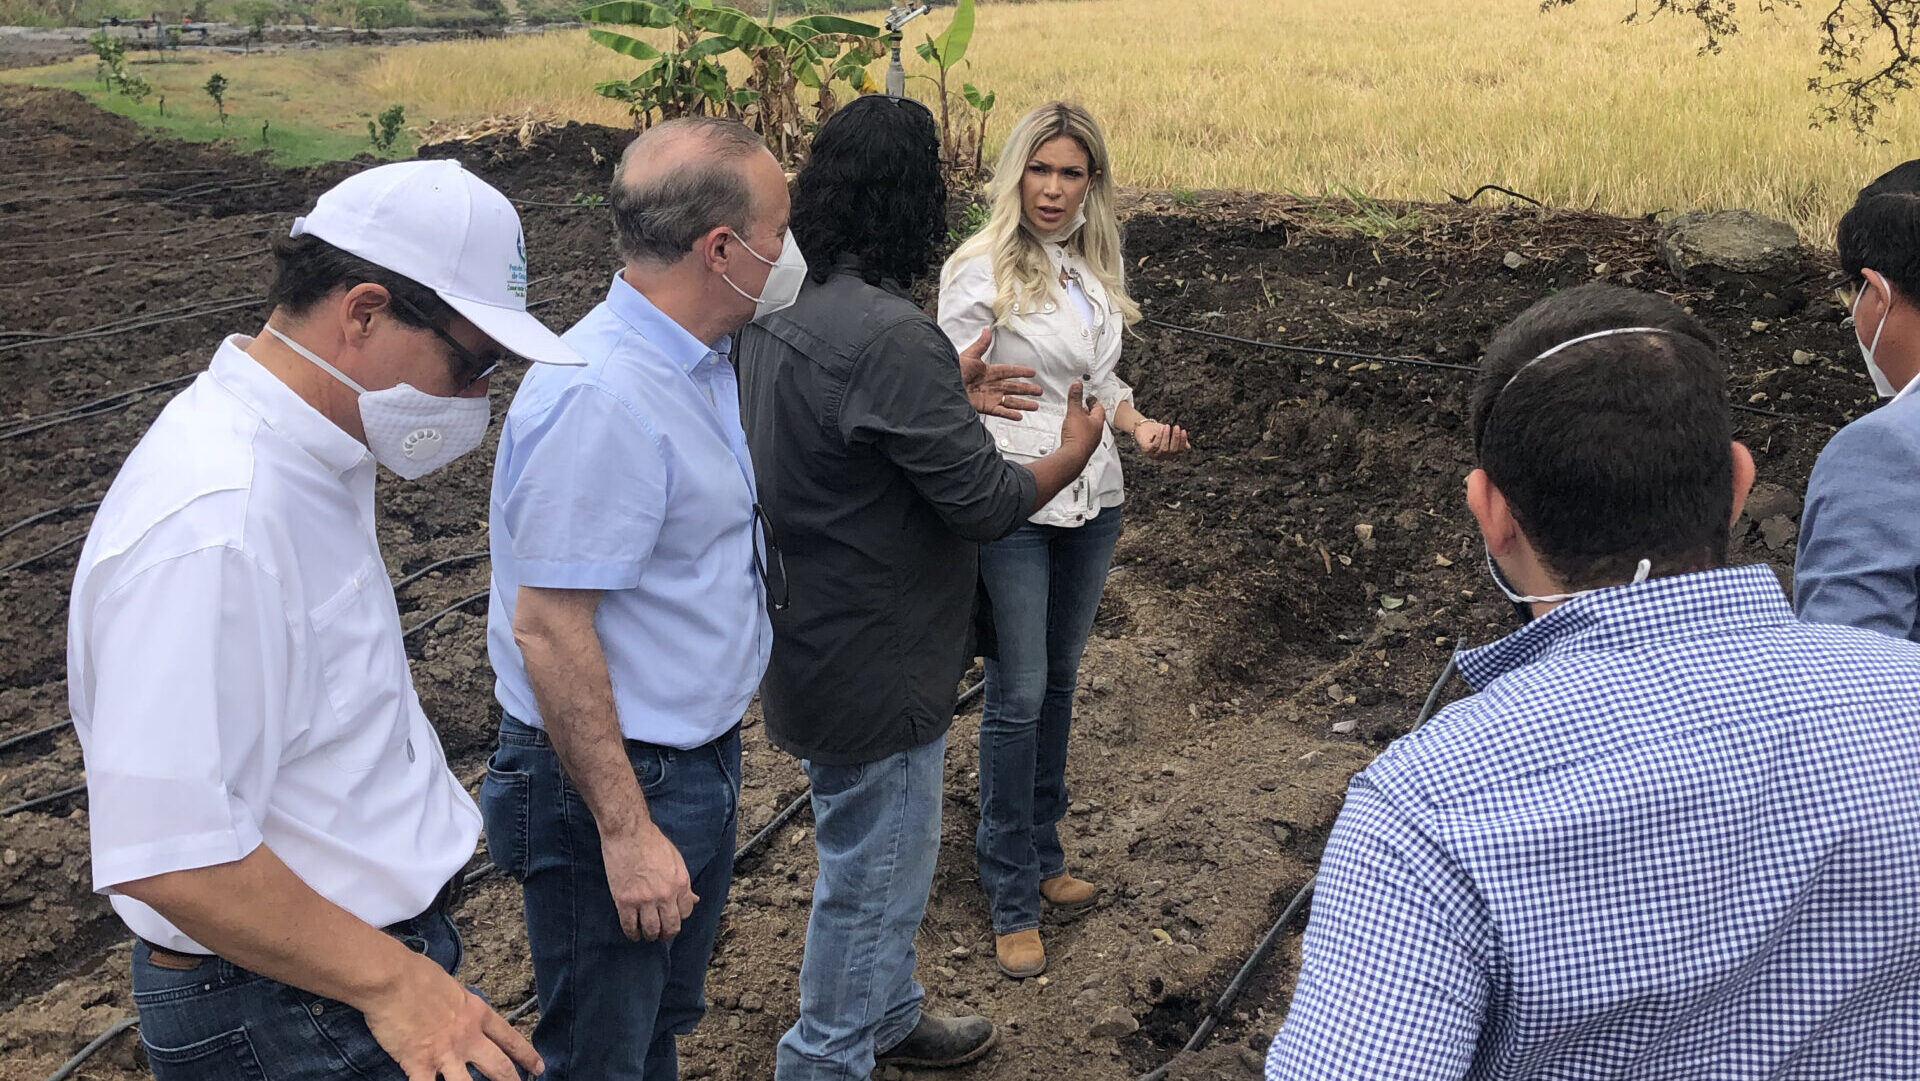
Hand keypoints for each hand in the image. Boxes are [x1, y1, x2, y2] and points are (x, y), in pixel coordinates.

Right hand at [363, 953, 543, 1080]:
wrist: (393, 979)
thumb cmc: (417, 975)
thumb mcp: (452, 987)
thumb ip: (460, 1005)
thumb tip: (459, 1009)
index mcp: (476, 1013)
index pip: (508, 1038)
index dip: (526, 1055)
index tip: (538, 1067)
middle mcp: (466, 1037)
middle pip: (498, 1066)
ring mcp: (445, 1053)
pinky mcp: (419, 1064)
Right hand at [604, 821, 696, 940]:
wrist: (628, 832)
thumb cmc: (652, 842)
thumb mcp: (676, 860)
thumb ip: (684, 883)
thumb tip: (694, 900)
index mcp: (681, 883)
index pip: (685, 912)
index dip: (679, 918)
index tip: (672, 919)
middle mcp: (665, 895)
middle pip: (670, 926)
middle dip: (666, 934)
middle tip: (661, 935)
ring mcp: (644, 900)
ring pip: (651, 930)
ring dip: (650, 936)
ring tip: (647, 935)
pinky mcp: (625, 901)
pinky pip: (630, 926)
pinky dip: (632, 933)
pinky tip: (633, 933)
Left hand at [958, 328, 1040, 420]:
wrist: (944, 385)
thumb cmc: (953, 370)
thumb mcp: (969, 355)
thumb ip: (981, 344)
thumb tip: (987, 330)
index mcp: (988, 371)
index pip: (1009, 371)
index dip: (1020, 371)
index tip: (1032, 372)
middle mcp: (990, 385)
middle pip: (1013, 387)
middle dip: (1027, 389)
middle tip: (1039, 391)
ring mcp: (988, 396)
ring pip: (1010, 400)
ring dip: (1023, 403)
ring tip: (1035, 405)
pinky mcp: (984, 406)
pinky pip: (1000, 411)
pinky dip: (1010, 414)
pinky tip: (1020, 416)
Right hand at [1058, 381, 1106, 457]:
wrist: (1072, 457)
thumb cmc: (1077, 437)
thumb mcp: (1074, 413)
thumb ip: (1075, 398)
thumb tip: (1077, 385)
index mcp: (1098, 422)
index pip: (1098, 408)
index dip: (1093, 401)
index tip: (1088, 397)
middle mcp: (1096, 432)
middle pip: (1094, 418)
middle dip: (1087, 411)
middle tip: (1082, 406)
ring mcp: (1090, 441)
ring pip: (1089, 428)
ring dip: (1083, 422)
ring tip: (1075, 418)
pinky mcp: (1083, 448)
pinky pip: (1082, 437)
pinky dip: (1078, 432)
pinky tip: (1072, 432)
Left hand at [1132, 420, 1189, 458]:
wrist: (1143, 427)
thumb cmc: (1158, 431)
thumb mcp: (1170, 434)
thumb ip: (1178, 440)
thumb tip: (1188, 447)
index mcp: (1169, 455)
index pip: (1179, 450)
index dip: (1182, 441)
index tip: (1184, 431)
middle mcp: (1162, 457)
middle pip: (1172, 451)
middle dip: (1175, 438)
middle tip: (1177, 427)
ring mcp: (1153, 455)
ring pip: (1164, 448)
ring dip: (1167, 436)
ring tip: (1168, 426)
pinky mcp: (1146, 451)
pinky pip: (1155, 445)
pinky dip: (1159, 436)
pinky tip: (1162, 428)